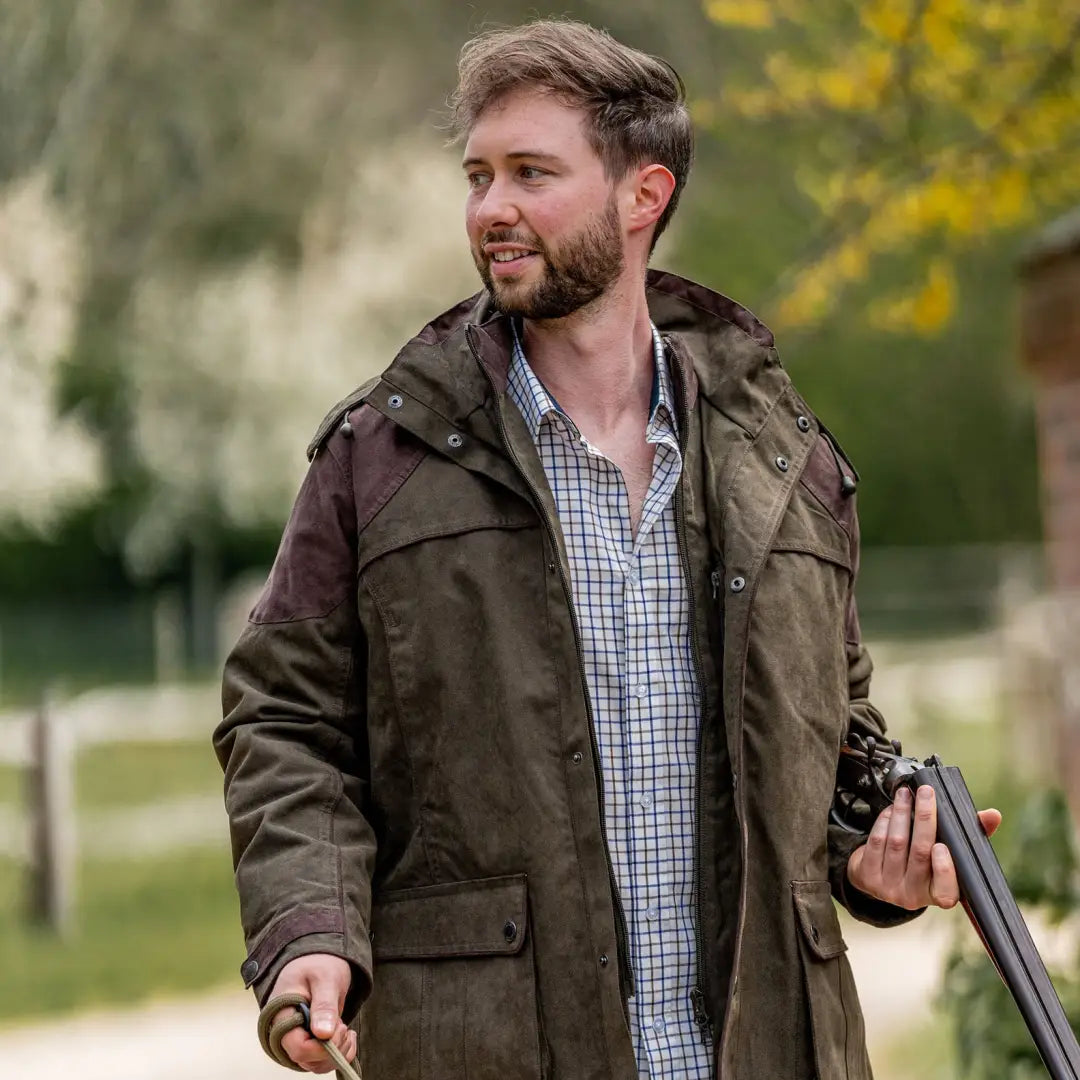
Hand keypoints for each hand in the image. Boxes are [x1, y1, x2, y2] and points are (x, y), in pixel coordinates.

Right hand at [269, 953, 355, 1072]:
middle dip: (333, 1050)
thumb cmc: (319, 964)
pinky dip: (340, 1052)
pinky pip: (322, 1059)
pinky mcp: (309, 1041)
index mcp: (281, 1016)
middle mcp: (285, 1033)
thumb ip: (324, 1005)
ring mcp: (297, 1038)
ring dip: (338, 1053)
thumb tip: (323, 1034)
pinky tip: (348, 1034)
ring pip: (316, 1064)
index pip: (298, 1048)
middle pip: (307, 1061)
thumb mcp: (325, 978)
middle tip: (345, 1026)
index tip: (340, 1027)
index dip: (322, 1047)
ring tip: (347, 1029)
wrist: (319, 959)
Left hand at [846, 784, 1001, 909]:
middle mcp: (913, 896)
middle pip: (918, 854)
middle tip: (927, 792)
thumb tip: (993, 815)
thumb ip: (972, 836)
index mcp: (939, 894)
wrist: (882, 877)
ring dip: (902, 813)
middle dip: (924, 818)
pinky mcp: (868, 876)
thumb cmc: (925, 863)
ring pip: (896, 843)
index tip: (942, 845)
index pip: (945, 892)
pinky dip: (884, 821)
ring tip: (905, 793)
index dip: (943, 869)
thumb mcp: (950, 855)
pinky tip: (891, 809)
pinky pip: (876, 842)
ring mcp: (888, 888)